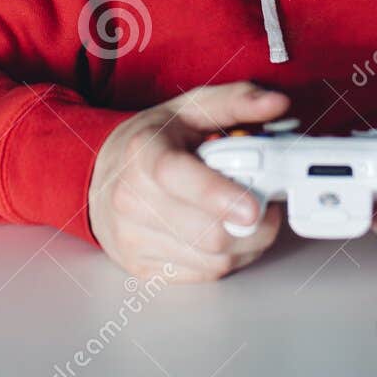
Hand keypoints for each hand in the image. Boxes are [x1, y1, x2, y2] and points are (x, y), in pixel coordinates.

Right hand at [87, 82, 289, 282]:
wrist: (102, 175)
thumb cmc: (153, 142)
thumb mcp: (191, 108)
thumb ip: (237, 102)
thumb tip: (274, 103)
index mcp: (143, 152)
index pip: (177, 176)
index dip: (218, 195)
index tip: (253, 207)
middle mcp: (130, 198)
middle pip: (208, 231)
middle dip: (254, 223)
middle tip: (268, 204)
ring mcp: (132, 237)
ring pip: (213, 258)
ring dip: (246, 242)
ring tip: (248, 217)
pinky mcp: (142, 266)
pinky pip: (204, 274)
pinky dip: (228, 258)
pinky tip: (226, 234)